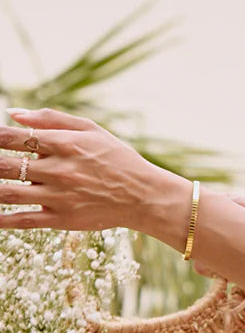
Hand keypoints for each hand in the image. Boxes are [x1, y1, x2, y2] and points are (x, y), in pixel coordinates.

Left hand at [0, 108, 188, 241]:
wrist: (143, 195)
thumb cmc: (116, 158)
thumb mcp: (90, 129)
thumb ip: (51, 118)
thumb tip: (13, 113)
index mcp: (64, 143)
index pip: (13, 137)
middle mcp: (59, 169)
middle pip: (4, 165)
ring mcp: (58, 196)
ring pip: (8, 193)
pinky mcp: (61, 219)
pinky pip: (23, 219)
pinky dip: (1, 218)